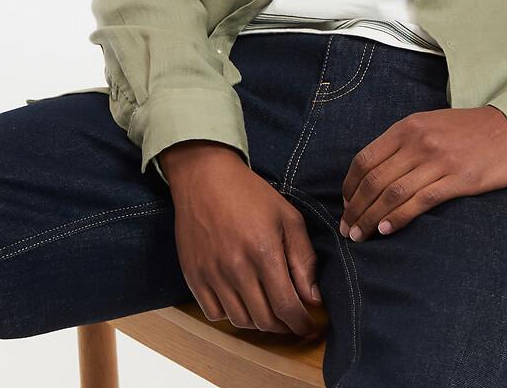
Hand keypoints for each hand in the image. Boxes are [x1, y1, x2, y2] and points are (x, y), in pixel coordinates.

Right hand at [160, 140, 324, 339]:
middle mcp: (236, 269)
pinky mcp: (193, 277)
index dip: (301, 323)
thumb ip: (303, 259)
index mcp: (264, 252)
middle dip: (284, 327)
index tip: (311, 327)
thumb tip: (313, 297)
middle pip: (264, 320)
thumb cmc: (251, 195)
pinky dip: (232, 316)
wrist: (205, 179)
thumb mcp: (288, 217)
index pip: (286, 306)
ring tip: (272, 312)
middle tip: (294, 322)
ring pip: (240, 320)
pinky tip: (243, 302)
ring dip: (260, 323)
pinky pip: (214, 314)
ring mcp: (212, 275)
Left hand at [339, 106, 506, 241]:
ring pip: (392, 194)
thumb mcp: (432, 124)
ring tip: (361, 236)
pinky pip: (420, 202)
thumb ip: (404, 143)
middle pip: (374, 180)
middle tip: (348, 230)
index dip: (349, 187)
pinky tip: (387, 231)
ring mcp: (439, 160)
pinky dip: (399, 218)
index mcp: (409, 126)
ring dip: (371, 219)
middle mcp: (419, 141)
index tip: (345, 205)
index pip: (365, 159)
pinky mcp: (459, 179)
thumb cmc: (471, 130)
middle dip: (355, 209)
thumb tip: (375, 173)